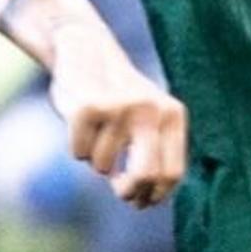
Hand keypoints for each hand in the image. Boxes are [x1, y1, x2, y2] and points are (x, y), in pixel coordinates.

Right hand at [52, 33, 186, 207]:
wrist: (86, 49)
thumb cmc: (119, 98)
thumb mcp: (148, 119)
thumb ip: (154, 154)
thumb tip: (145, 202)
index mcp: (173, 115)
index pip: (172, 173)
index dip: (156, 195)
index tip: (142, 202)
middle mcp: (151, 110)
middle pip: (146, 175)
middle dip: (131, 192)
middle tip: (121, 192)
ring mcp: (120, 108)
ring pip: (103, 167)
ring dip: (96, 161)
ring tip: (97, 134)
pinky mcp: (89, 108)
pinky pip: (79, 153)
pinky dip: (77, 148)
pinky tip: (81, 125)